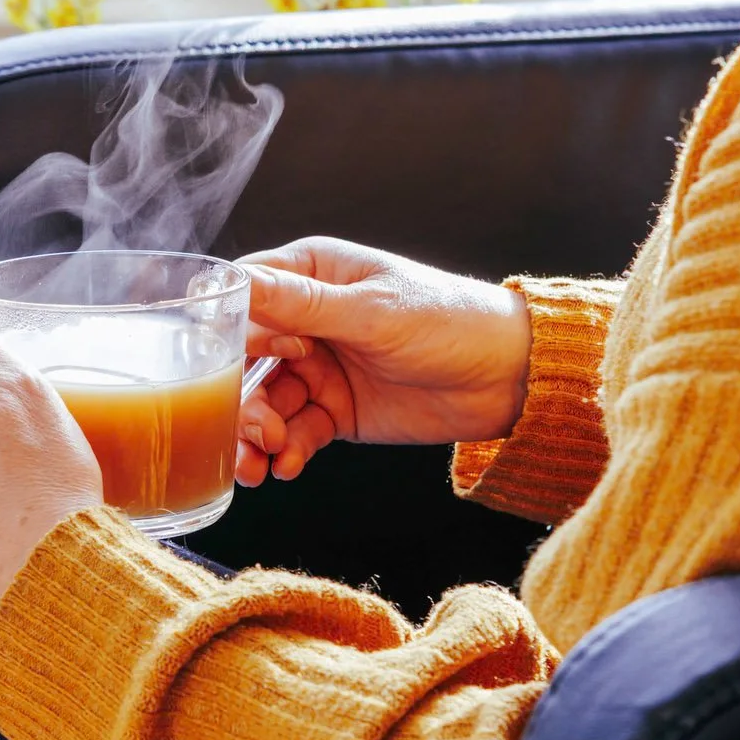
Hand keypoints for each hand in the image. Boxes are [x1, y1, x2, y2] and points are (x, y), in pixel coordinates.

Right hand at [236, 237, 531, 485]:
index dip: (230, 331)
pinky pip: (294, 432)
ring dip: (257, 435)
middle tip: (255, 433)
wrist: (508, 378)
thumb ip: (300, 305)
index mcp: (311, 275)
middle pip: (243, 360)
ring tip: (264, 462)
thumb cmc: (449, 320)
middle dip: (240, 401)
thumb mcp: (371, 312)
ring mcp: (318, 368)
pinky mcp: (334, 410)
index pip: (244, 296)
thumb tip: (234, 284)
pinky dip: (286, 451)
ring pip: (263, 402)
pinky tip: (290, 464)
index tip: (243, 362)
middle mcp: (306, 320)